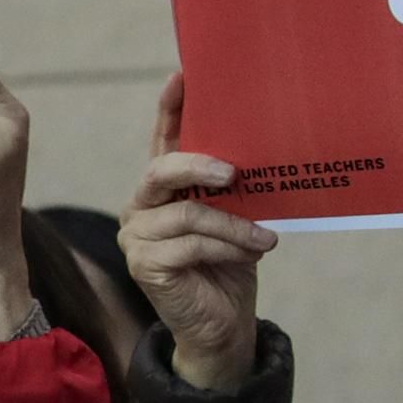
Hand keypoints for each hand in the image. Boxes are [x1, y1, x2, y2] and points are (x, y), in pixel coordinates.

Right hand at [122, 73, 275, 392]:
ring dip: (233, 226)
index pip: (163, 142)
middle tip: (234, 173)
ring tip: (265, 239)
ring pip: (187, 214)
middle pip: (161, 170)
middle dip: (199, 166)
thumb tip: (253, 160)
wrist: (222, 327)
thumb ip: (231, 193)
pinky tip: (251, 255)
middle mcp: (141, 207)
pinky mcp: (144, 265)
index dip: (171, 109)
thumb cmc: (231, 268)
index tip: (184, 75)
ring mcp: (137, 236)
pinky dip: (226, 248)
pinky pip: (189, 245)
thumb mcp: (235, 221)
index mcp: (162, 190)